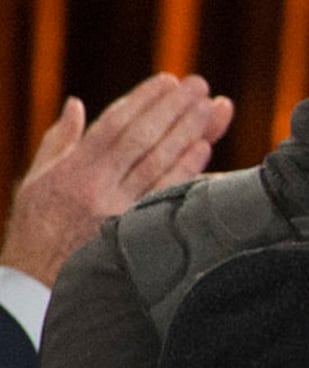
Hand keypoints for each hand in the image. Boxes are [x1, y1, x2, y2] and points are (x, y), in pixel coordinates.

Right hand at [3, 74, 231, 281]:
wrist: (37, 286)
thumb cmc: (37, 228)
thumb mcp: (36, 181)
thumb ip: (59, 141)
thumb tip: (77, 104)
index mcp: (72, 171)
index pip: (113, 126)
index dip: (143, 101)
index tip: (169, 81)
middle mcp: (96, 188)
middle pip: (143, 140)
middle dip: (174, 110)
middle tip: (200, 87)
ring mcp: (118, 211)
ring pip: (159, 164)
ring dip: (188, 133)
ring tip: (212, 108)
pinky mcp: (135, 232)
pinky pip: (166, 196)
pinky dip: (186, 171)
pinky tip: (204, 150)